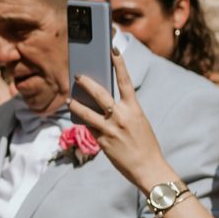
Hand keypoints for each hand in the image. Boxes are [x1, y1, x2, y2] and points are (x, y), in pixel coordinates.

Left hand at [65, 51, 168, 186]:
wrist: (148, 168)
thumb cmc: (145, 144)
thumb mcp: (138, 122)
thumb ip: (123, 111)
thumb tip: (104, 103)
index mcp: (134, 109)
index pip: (126, 81)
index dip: (119, 63)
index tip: (112, 49)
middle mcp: (121, 117)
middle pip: (100, 94)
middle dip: (87, 83)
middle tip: (78, 75)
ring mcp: (110, 129)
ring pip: (87, 113)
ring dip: (76, 105)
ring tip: (70, 100)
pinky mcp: (102, 141)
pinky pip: (89, 128)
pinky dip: (83, 123)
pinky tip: (78, 119)